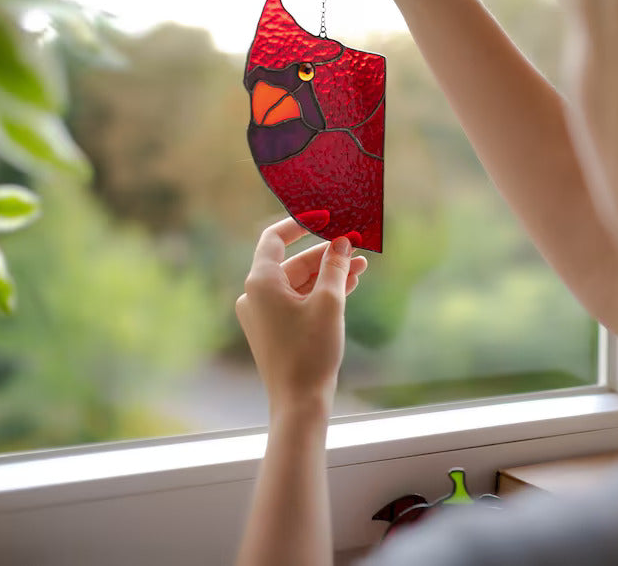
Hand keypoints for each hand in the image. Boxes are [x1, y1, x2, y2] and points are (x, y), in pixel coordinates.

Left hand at [236, 218, 367, 415]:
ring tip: (361, 264)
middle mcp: (256, 294)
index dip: (299, 222)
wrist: (299, 402)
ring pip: (300, 282)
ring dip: (329, 273)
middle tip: (355, 244)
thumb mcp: (329, 302)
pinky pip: (299, 300)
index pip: (275, 237)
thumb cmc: (311, 351)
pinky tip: (350, 283)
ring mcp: (264, 313)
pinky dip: (321, 292)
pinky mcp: (275, 329)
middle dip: (327, 254)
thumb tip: (342, 242)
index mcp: (260, 282)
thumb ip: (335, 267)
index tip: (324, 215)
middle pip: (293, 261)